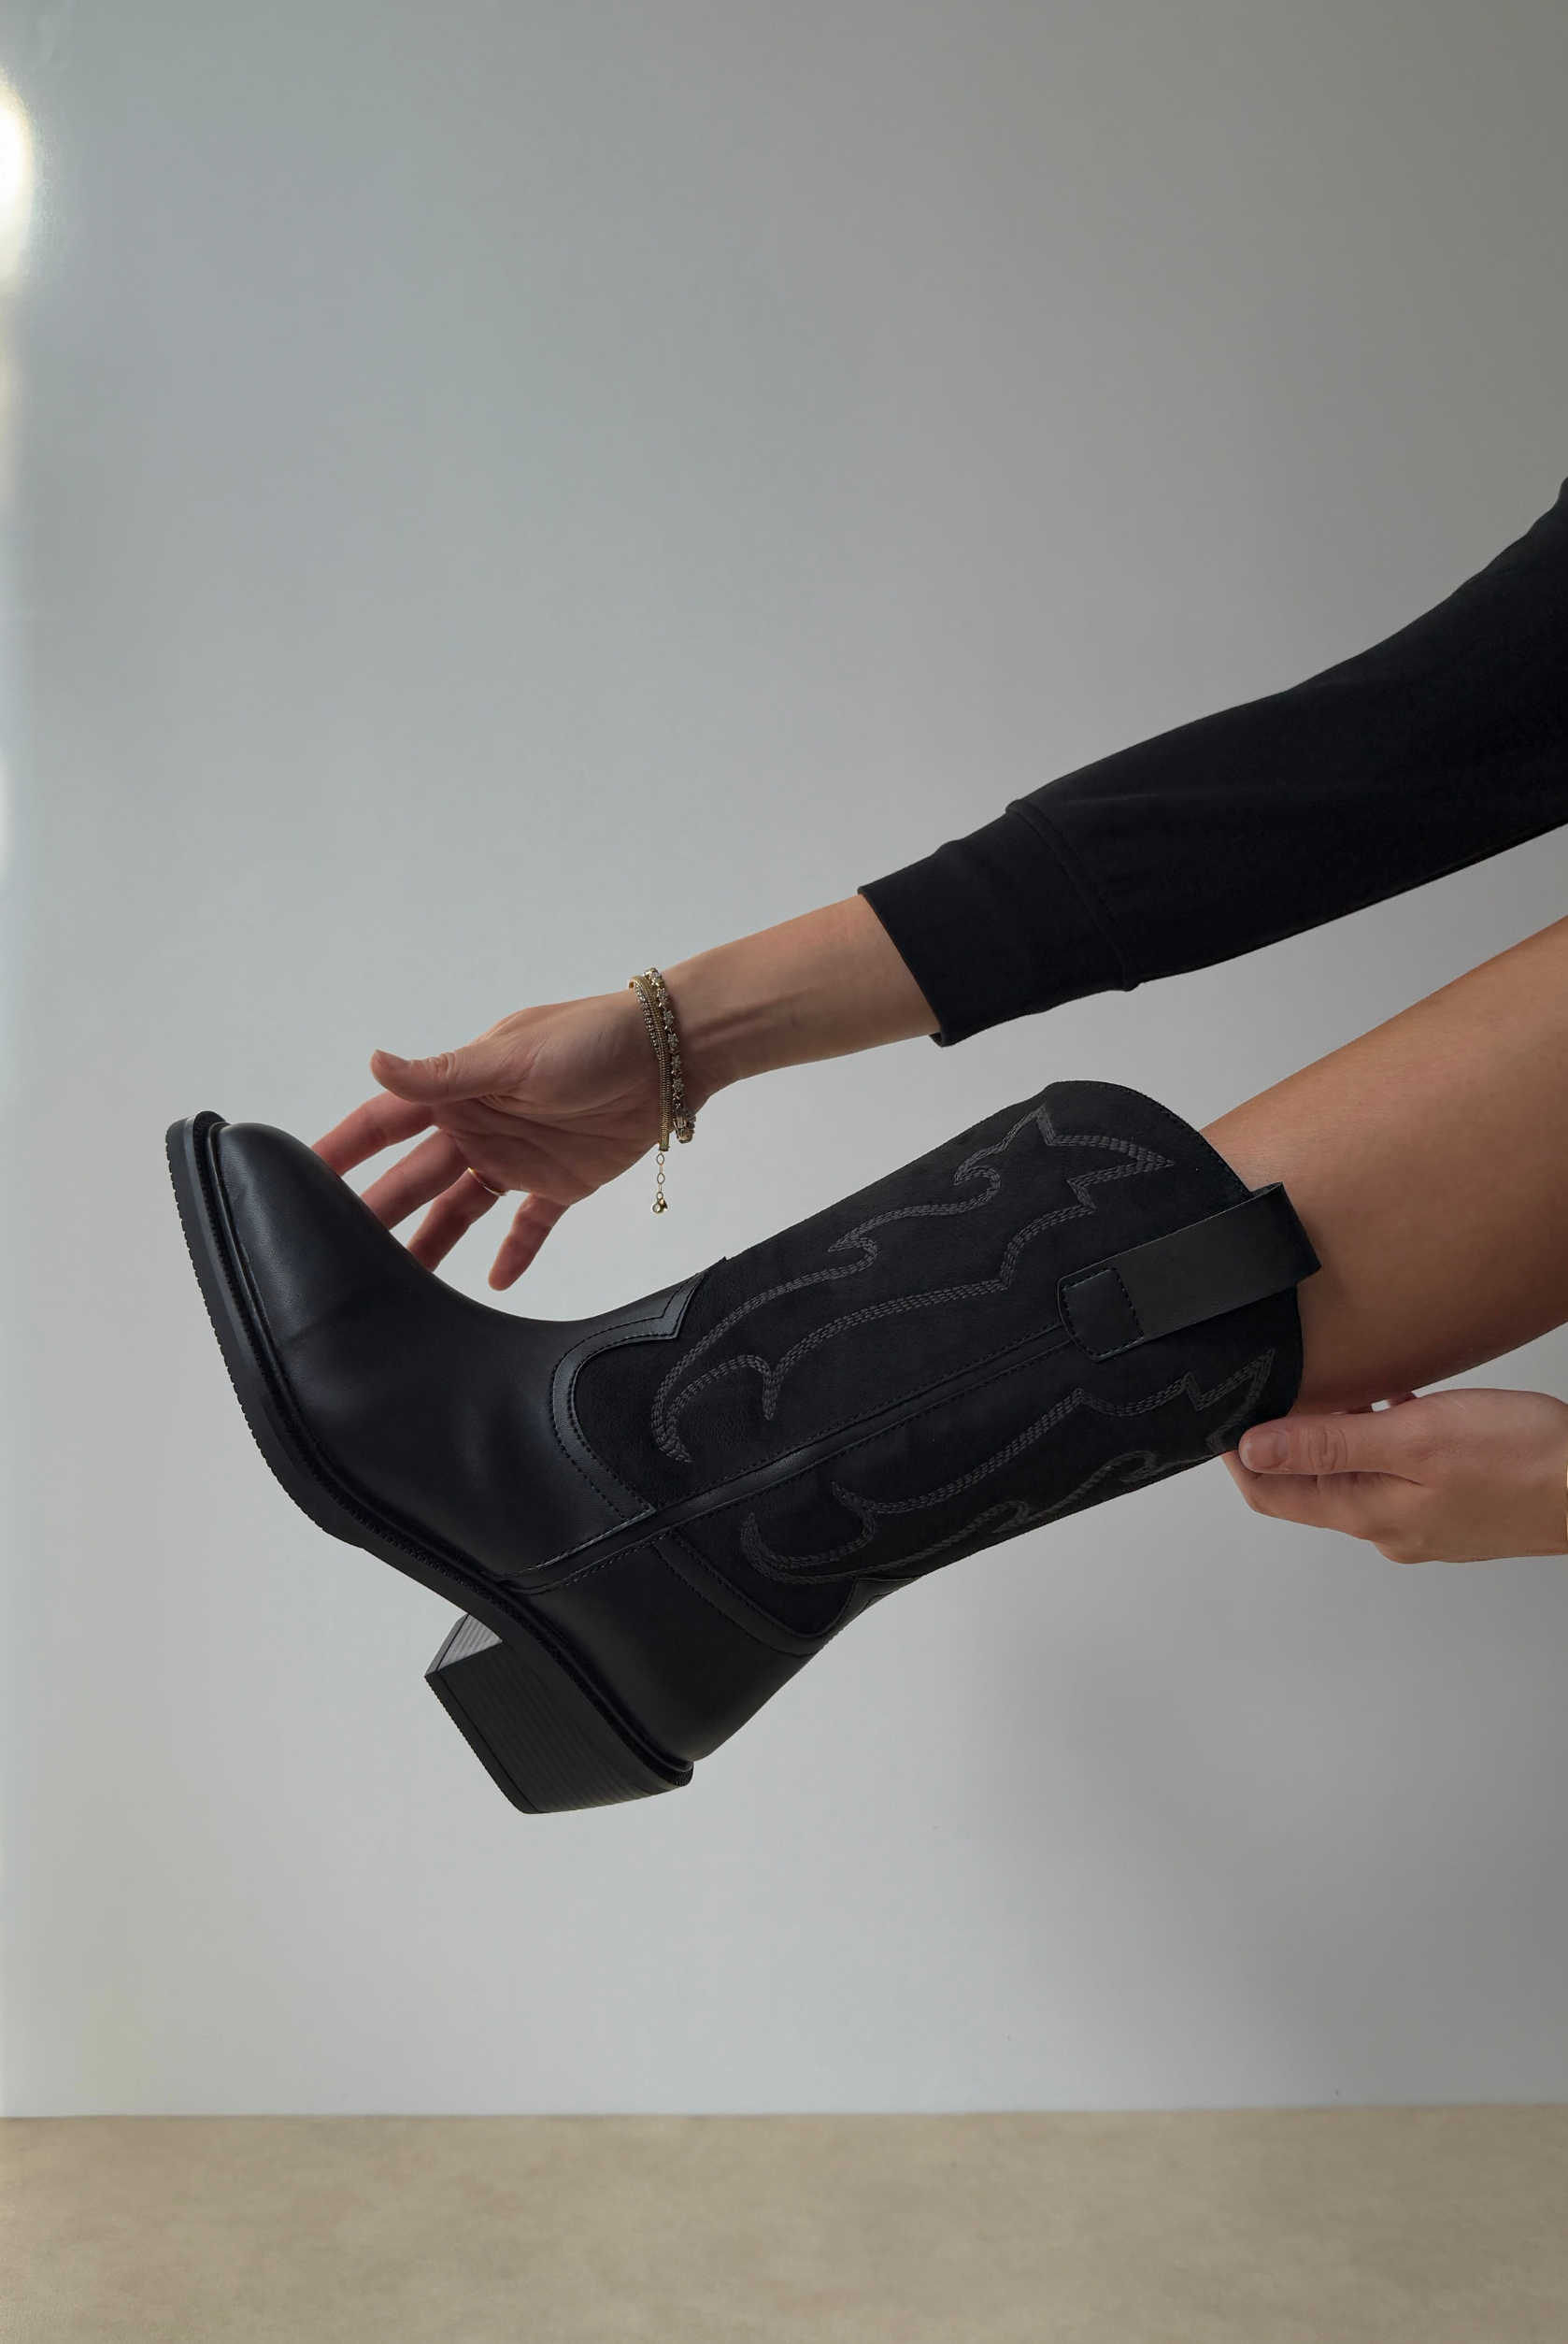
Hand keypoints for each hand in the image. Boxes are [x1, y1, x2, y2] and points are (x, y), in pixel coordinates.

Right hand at [315, 989, 673, 1286]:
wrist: (673, 1055)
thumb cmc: (593, 1038)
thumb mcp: (514, 1055)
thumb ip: (445, 1073)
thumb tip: (373, 1059)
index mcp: (458, 1089)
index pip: (384, 1121)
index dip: (343, 1147)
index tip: (296, 1174)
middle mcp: (478, 1124)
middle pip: (415, 1177)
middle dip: (375, 1211)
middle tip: (334, 1254)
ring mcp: (516, 1156)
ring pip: (461, 1210)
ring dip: (432, 1243)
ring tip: (400, 1286)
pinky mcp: (560, 1183)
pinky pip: (528, 1225)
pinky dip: (515, 1254)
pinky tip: (494, 1284)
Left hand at [1225, 1387, 1567, 1562]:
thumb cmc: (1523, 1462)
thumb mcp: (1414, 1437)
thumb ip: (1330, 1441)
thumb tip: (1253, 1448)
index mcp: (1367, 1513)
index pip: (1270, 1491)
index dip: (1238, 1451)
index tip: (1226, 1407)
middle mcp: (1386, 1526)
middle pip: (1307, 1480)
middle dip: (1287, 1431)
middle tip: (1284, 1379)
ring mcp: (1418, 1519)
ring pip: (1351, 1470)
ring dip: (1336, 1428)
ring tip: (1342, 1382)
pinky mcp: (1448, 1504)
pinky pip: (1393, 1469)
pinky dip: (1380, 1434)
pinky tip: (1398, 1401)